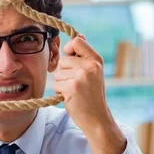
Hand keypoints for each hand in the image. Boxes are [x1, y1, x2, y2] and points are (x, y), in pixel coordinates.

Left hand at [53, 36, 125, 153]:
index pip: (76, 41)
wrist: (98, 119)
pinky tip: (72, 98)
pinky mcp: (72, 88)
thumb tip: (78, 35)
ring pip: (58, 73)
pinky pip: (56, 85)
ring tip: (75, 92)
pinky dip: (60, 93)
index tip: (71, 58)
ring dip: (62, 83)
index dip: (69, 48)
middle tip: (77, 84)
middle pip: (63, 59)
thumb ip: (84, 56)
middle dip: (65, 72)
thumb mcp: (94, 73)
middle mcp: (90, 66)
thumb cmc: (93, 95)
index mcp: (96, 60)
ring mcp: (81, 77)